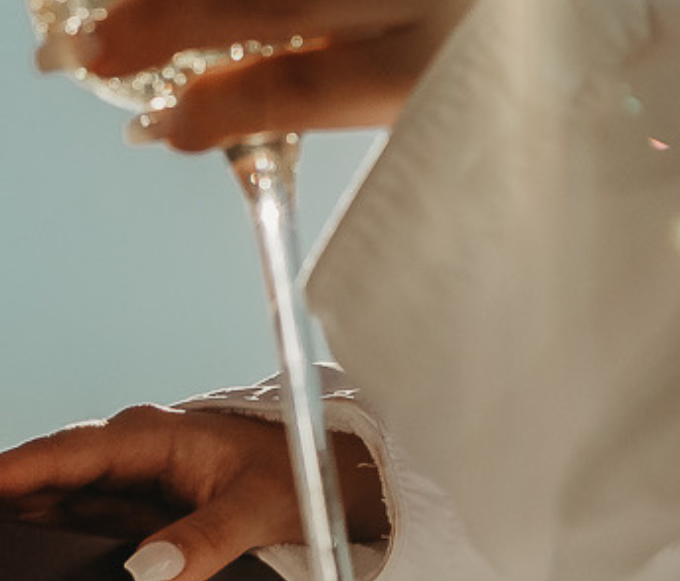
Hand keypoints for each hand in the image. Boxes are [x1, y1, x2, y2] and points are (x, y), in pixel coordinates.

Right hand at [0, 405, 388, 580]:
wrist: (325, 472)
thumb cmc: (296, 472)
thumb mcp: (255, 508)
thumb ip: (204, 541)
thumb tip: (147, 573)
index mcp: (157, 435)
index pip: (66, 452)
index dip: (11, 472)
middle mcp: (134, 450)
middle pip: (47, 477)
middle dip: (9, 503)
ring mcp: (129, 479)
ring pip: (56, 501)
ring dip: (25, 523)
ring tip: (7, 554)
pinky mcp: (133, 508)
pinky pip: (76, 522)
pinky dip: (51, 537)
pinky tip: (33, 559)